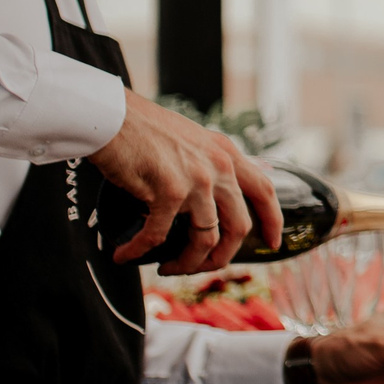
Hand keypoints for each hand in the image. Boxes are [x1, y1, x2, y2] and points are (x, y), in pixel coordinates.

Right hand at [88, 90, 282, 273]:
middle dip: (222, 256)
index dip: (272, 221)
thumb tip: (211, 198)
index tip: (272, 243)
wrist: (111, 115)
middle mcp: (219, 167)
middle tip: (202, 266)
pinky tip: (126, 255)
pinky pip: (158, 236)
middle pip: (239, 227)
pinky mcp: (169, 192)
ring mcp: (197, 181)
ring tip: (166, 268)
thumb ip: (207, 163)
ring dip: (186, 263)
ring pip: (205, 240)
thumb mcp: (191, 139)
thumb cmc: (141, 128)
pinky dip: (140, 251)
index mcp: (227, 154)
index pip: (264, 191)